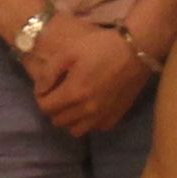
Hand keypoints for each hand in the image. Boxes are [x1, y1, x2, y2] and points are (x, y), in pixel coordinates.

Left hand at [21, 14, 143, 138]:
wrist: (136, 50)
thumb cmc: (101, 46)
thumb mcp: (69, 51)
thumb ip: (49, 72)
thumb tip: (40, 90)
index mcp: (73, 93)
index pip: (46, 108)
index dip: (41, 98)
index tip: (46, 88)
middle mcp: (87, 111)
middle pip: (58, 121)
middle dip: (54, 108)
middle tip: (59, 93)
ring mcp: (102, 116)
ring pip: (75, 130)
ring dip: (70, 119)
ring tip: (73, 103)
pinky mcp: (115, 117)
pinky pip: (95, 129)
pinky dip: (88, 122)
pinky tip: (91, 106)